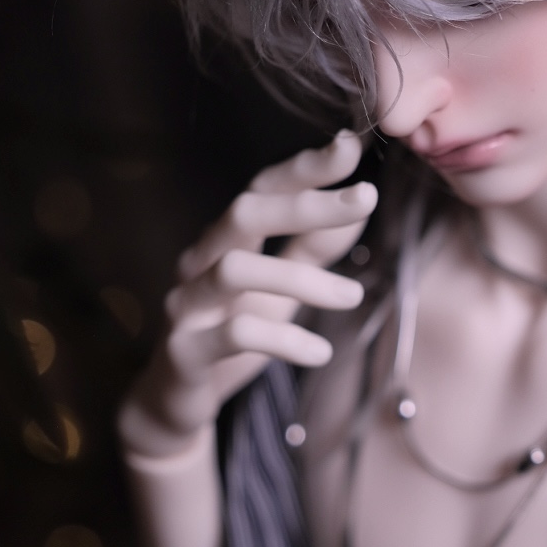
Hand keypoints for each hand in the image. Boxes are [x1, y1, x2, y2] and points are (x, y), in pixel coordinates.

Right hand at [118, 131, 376, 457]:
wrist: (179, 401)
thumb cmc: (234, 333)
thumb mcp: (281, 288)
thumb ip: (313, 247)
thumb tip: (358, 204)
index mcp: (225, 239)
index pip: (263, 188)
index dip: (305, 167)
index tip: (352, 145)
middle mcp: (200, 260)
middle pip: (244, 213)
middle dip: (307, 202)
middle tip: (367, 197)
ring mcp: (186, 304)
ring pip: (236, 270)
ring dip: (303, 280)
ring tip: (353, 296)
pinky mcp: (183, 351)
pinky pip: (232, 335)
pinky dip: (283, 341)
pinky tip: (320, 353)